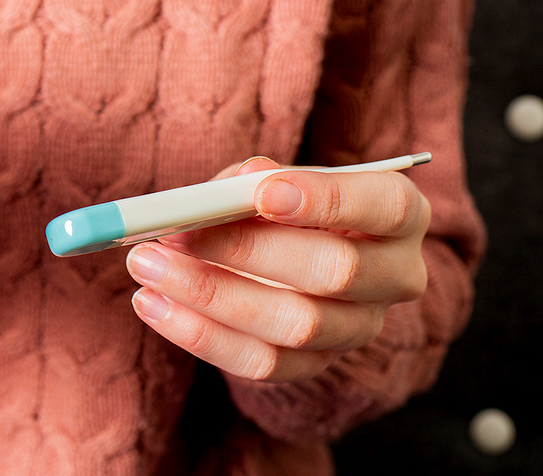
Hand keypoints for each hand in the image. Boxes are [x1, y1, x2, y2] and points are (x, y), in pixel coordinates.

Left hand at [125, 157, 430, 381]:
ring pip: (295, 326)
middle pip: (335, 272)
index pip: (384, 207)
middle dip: (247, 249)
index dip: (326, 200)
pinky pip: (261, 363)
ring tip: (146, 264)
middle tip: (176, 231)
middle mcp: (395, 276)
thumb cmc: (280, 202)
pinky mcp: (315, 366)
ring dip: (210, 294)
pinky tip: (151, 303)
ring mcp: (359, 329)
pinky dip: (199, 334)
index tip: (261, 193)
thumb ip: (254, 179)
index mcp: (397, 214)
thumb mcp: (271, 177)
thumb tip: (240, 185)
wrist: (291, 254)